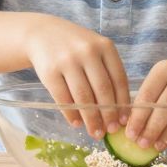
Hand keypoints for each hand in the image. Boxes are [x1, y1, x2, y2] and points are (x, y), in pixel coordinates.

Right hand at [23, 16, 129, 136]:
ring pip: (83, 97)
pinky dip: (72, 114)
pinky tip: (77, 123)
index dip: (123, 103)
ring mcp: (68, 61)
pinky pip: (63, 98)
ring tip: (95, 132)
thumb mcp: (96, 50)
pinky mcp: (50, 72)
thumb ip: (108, 72)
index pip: (119, 79)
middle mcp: (88, 52)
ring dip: (91, 119)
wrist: (41, 34)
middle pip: (102, 90)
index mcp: (105, 47)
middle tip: (111, 131)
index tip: (125, 120)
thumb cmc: (75, 47)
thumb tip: (119, 109)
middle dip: (108, 114)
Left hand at [125, 55, 166, 150]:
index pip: (147, 96)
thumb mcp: (162, 78)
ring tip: (154, 146)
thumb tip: (133, 126)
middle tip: (141, 144)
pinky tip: (166, 141)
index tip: (130, 134)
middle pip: (163, 107)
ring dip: (164, 134)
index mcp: (164, 69)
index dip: (138, 117)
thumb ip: (148, 98)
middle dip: (150, 128)